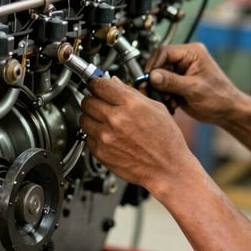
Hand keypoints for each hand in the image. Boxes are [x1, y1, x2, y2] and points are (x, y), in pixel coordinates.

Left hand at [80, 76, 200, 193]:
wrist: (167, 169)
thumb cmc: (166, 141)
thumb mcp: (156, 108)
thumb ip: (131, 93)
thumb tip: (114, 82)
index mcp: (130, 104)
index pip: (99, 84)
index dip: (97, 83)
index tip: (97, 84)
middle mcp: (115, 119)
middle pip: (87, 100)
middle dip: (93, 99)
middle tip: (101, 103)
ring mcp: (105, 136)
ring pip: (83, 118)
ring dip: (91, 117)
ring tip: (105, 121)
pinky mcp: (100, 152)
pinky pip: (87, 136)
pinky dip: (94, 134)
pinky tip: (108, 135)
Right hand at [145, 43, 244, 124]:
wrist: (227, 112)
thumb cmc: (220, 97)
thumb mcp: (194, 89)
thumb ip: (172, 81)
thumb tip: (152, 76)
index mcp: (192, 53)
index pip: (164, 52)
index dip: (154, 65)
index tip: (149, 79)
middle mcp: (185, 59)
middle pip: (159, 64)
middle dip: (155, 80)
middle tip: (152, 91)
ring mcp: (181, 72)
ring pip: (159, 76)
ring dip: (159, 90)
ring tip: (167, 100)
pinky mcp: (179, 83)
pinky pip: (163, 86)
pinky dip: (164, 96)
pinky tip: (172, 104)